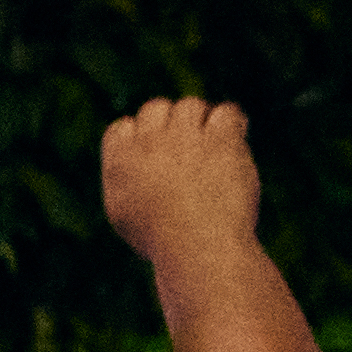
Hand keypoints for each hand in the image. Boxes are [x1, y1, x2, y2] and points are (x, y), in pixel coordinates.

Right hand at [94, 98, 259, 263]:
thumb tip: (131, 160)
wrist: (197, 246)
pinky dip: (231, 125)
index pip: (122, 126)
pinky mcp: (220, 140)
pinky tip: (232, 146)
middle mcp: (149, 142)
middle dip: (170, 125)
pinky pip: (227, 112)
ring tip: (211, 151)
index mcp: (119, 161)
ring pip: (191, 106)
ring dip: (201, 123)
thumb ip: (125, 179)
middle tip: (186, 153)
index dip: (140, 138)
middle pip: (156, 108)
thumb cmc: (162, 239)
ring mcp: (185, 138)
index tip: (155, 159)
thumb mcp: (126, 213)